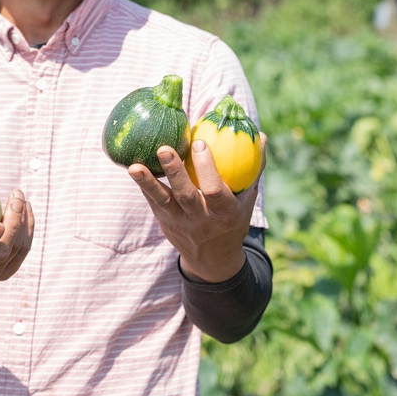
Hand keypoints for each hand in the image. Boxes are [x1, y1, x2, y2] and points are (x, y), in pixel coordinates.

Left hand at [128, 134, 266, 283]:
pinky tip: (134, 167)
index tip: (199, 143)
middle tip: (164, 148)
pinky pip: (153, 202)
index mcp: (225, 213)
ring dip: (148, 183)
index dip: (207, 168)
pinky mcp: (164, 223)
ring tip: (134, 167)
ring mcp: (180, 224)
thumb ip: (254, 168)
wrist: (213, 259)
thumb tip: (262, 135)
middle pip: (186, 196)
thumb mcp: (248, 199)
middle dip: (175, 172)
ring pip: (163, 202)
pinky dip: (144, 186)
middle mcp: (202, 220)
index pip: (215, 190)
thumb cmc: (233, 218)